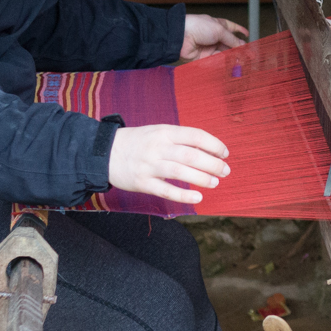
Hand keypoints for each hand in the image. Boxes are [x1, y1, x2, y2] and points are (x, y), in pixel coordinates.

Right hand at [106, 124, 229, 204]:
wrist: (104, 153)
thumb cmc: (138, 142)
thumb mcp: (158, 132)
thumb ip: (180, 140)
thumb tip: (208, 151)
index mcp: (164, 132)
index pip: (195, 135)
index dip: (214, 145)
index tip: (225, 153)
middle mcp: (158, 148)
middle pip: (191, 155)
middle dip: (213, 164)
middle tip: (225, 171)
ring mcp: (149, 166)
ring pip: (180, 172)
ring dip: (201, 178)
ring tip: (215, 182)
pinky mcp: (142, 183)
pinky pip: (166, 190)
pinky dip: (183, 195)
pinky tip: (197, 197)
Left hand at [177, 13, 248, 61]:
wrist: (180, 36)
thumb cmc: (197, 26)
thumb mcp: (219, 30)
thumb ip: (231, 39)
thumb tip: (241, 44)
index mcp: (217, 26)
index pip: (231, 28)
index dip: (239, 30)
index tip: (247, 34)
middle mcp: (214, 37)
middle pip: (230, 44)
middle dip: (240, 49)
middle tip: (249, 55)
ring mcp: (209, 47)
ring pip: (225, 54)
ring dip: (234, 58)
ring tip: (242, 61)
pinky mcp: (204, 58)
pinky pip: (217, 62)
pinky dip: (224, 63)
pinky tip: (231, 65)